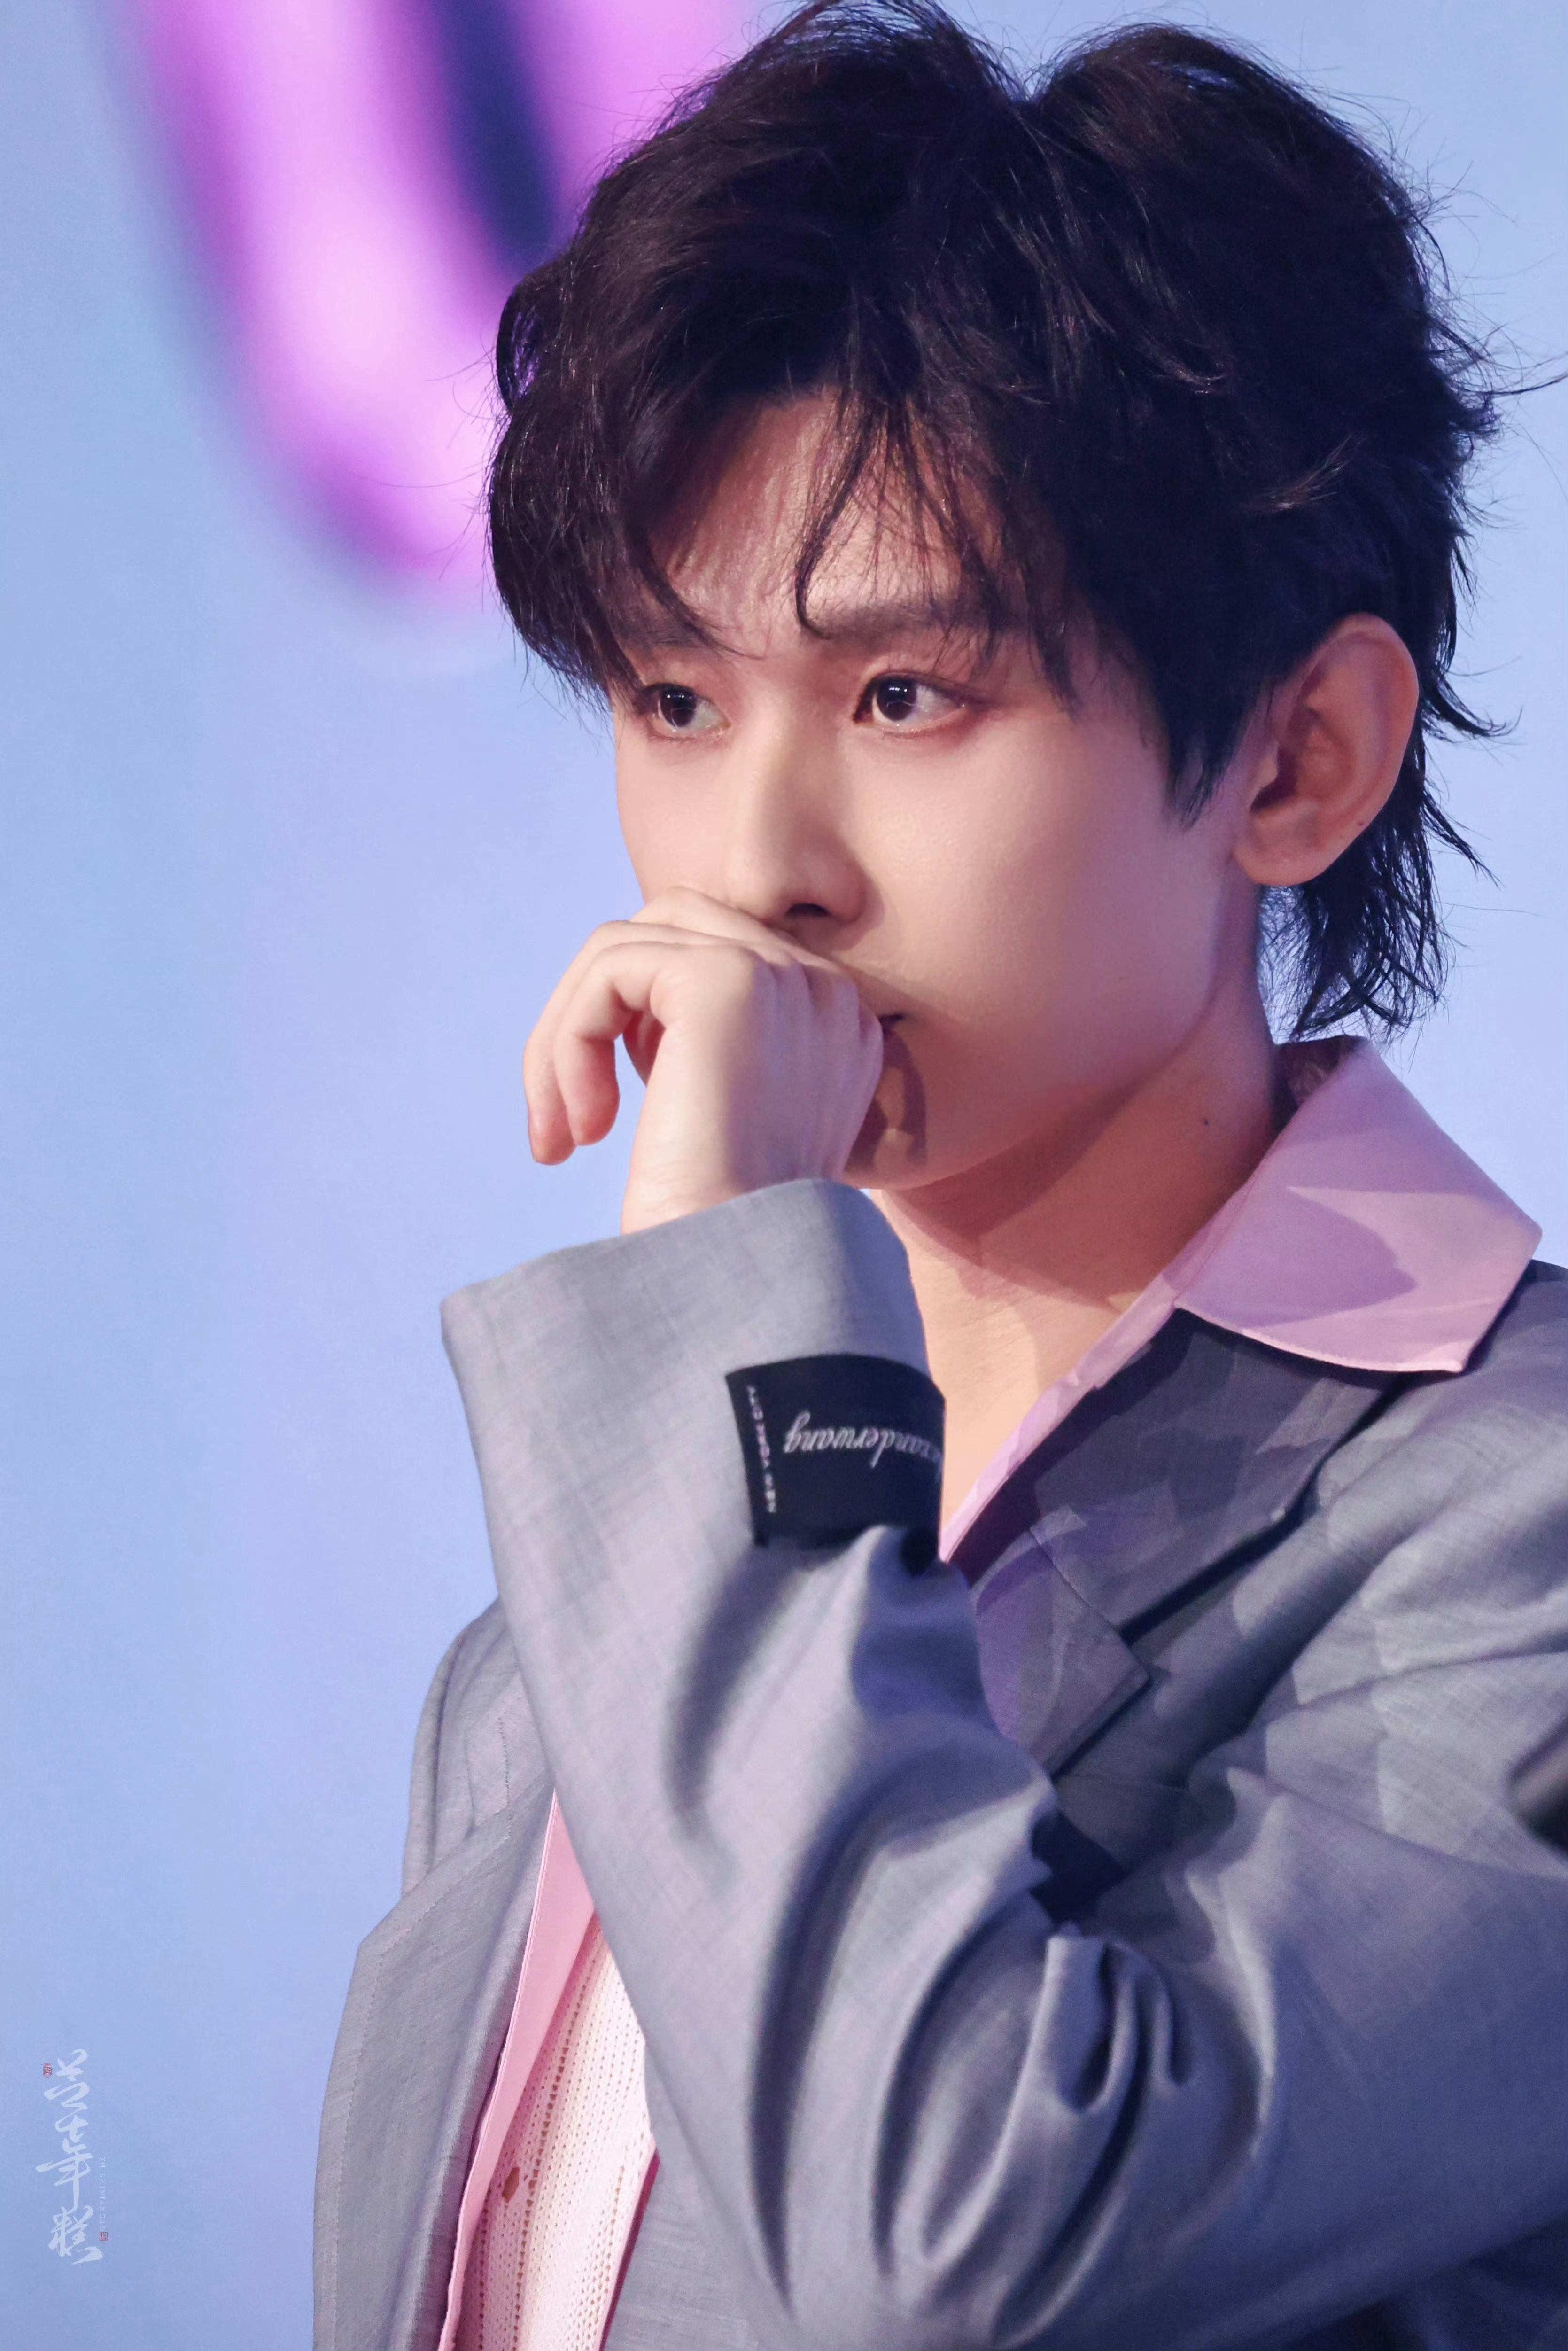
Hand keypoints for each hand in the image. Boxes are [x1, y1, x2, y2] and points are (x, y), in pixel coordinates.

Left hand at [524, 888, 885, 1232]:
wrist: (736, 1288)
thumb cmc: (715, 1238)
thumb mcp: (722, 1124)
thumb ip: (701, 1050)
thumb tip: (624, 998)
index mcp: (832, 1023)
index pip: (711, 955)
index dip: (638, 1022)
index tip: (608, 1119)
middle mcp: (823, 989)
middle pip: (667, 930)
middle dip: (593, 1013)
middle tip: (565, 1118)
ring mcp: (783, 978)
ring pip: (626, 946)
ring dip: (566, 1037)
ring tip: (562, 1133)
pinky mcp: (727, 982)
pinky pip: (609, 970)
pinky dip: (569, 1042)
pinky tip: (581, 1129)